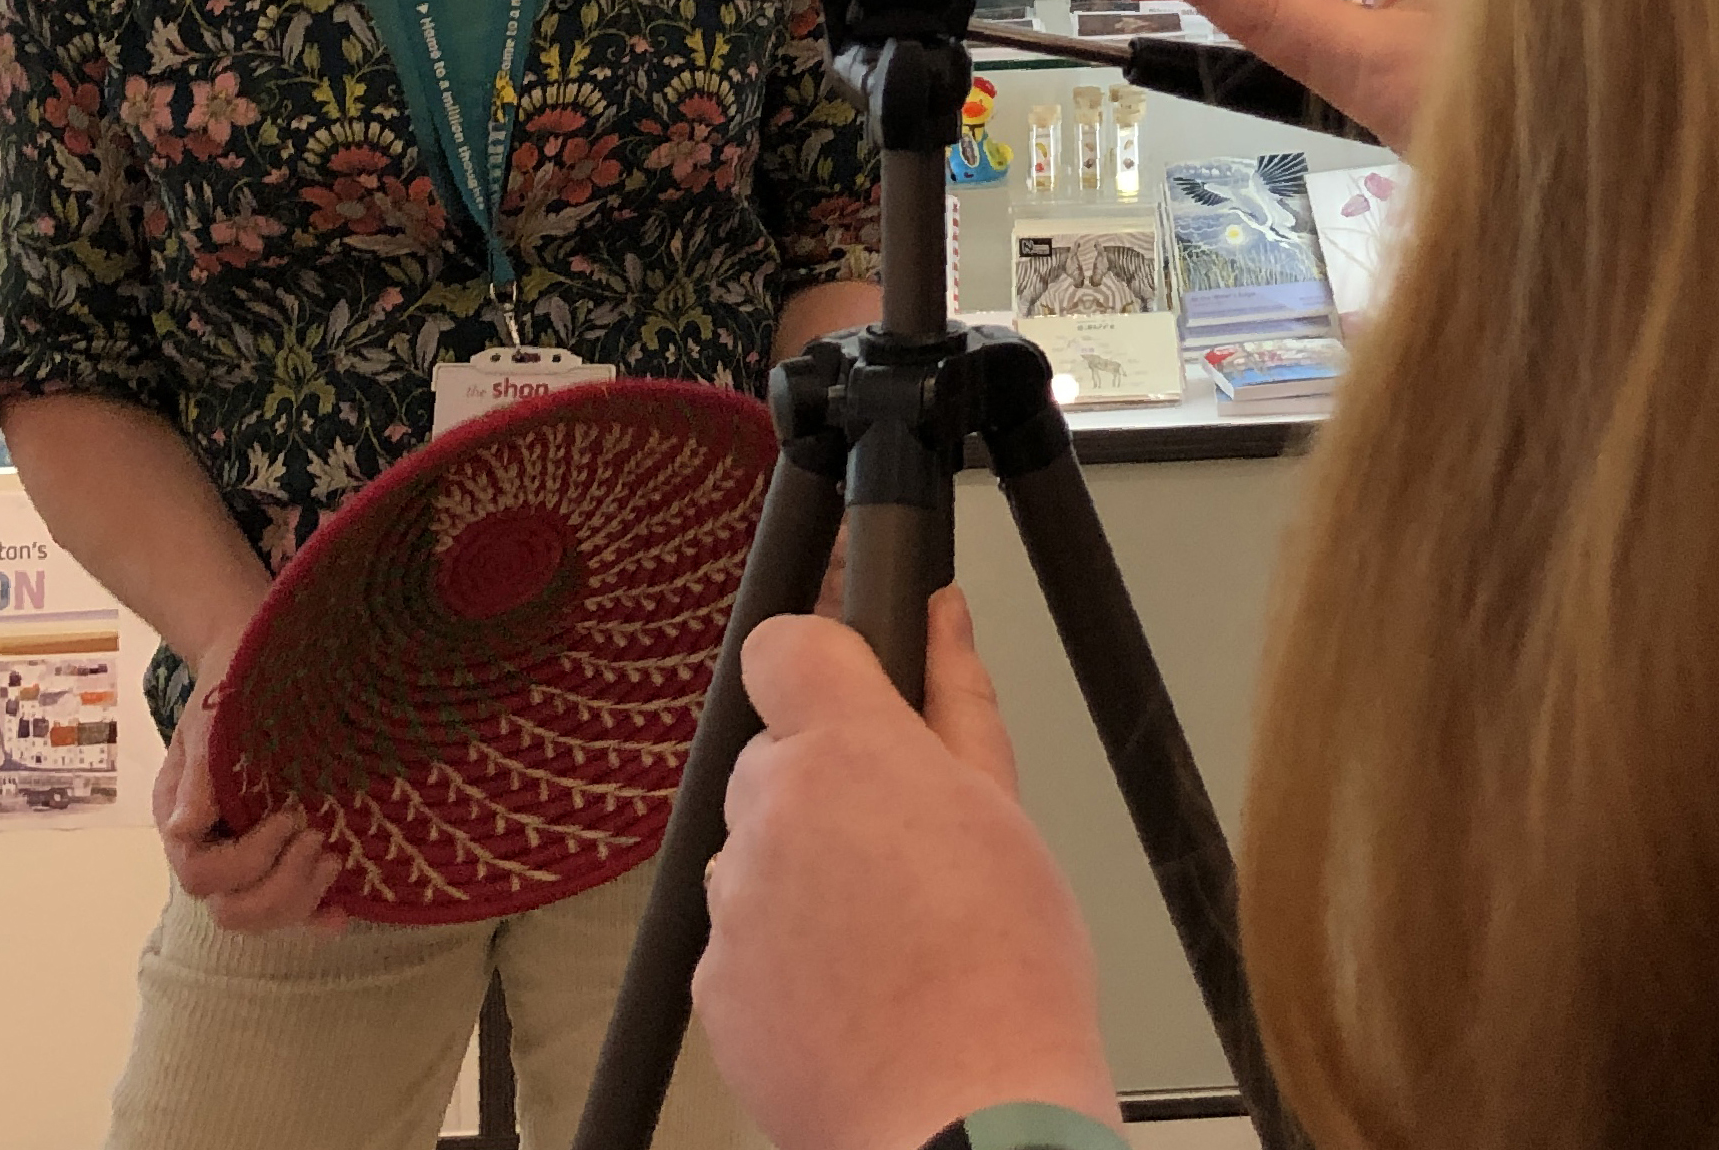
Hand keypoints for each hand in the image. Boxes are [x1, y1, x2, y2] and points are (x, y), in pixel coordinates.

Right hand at [156, 681, 344, 933]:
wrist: (255, 666)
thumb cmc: (229, 690)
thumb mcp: (209, 723)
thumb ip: (200, 775)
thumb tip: (185, 828)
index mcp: (183, 822)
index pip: (201, 874)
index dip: (247, 860)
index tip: (289, 816)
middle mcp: (209, 850)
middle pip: (230, 909)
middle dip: (278, 887)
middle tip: (316, 838)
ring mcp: (243, 860)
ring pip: (259, 915)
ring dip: (300, 898)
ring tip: (333, 857)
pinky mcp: (279, 859)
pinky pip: (291, 907)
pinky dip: (314, 915)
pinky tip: (340, 913)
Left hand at [698, 591, 1117, 1149]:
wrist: (960, 1123)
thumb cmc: (1004, 980)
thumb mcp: (1006, 813)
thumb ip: (959, 702)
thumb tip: (942, 619)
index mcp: (848, 752)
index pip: (784, 644)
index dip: (818, 660)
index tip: (852, 684)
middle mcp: (771, 813)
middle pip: (774, 762)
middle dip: (827, 789)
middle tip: (905, 850)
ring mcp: (732, 904)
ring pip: (756, 854)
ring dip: (804, 874)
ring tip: (889, 939)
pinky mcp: (713, 984)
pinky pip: (740, 940)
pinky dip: (784, 955)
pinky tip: (854, 991)